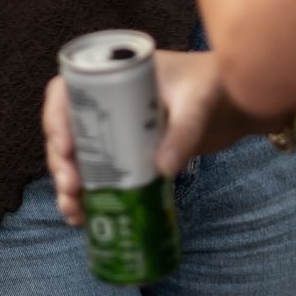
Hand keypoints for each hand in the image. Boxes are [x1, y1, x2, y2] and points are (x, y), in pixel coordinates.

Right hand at [43, 50, 251, 226]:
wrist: (238, 102)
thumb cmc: (214, 87)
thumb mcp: (197, 103)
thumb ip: (183, 132)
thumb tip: (161, 170)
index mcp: (114, 76)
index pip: (68, 91)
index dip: (57, 119)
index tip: (67, 149)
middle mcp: (107, 102)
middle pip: (68, 130)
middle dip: (62, 162)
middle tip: (72, 188)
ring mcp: (116, 130)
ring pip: (79, 157)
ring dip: (70, 184)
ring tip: (74, 212)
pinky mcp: (129, 155)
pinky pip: (101, 174)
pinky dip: (90, 196)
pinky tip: (85, 219)